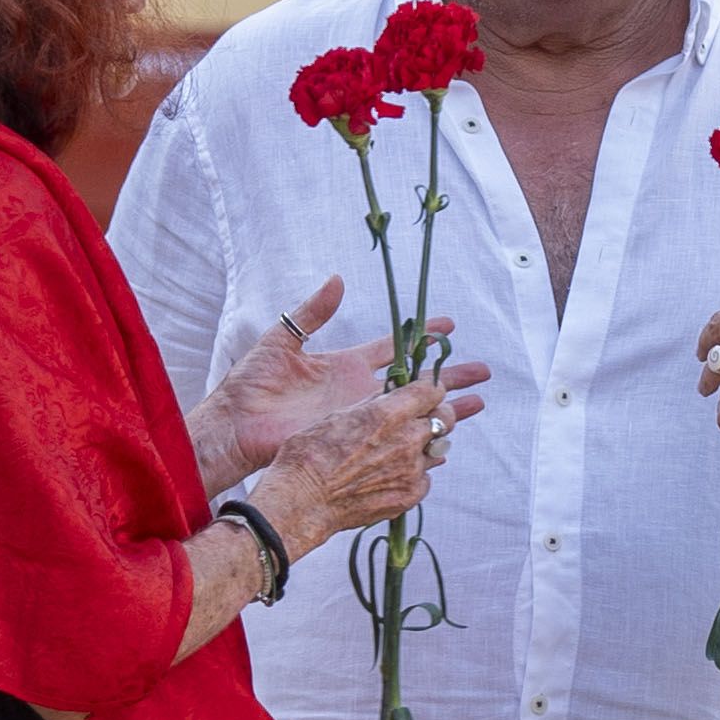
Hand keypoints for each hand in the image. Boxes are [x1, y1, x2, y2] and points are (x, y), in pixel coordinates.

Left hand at [195, 276, 459, 489]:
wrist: (237, 425)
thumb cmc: (251, 385)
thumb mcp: (281, 340)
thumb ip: (312, 312)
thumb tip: (337, 280)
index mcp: (345, 364)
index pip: (393, 348)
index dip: (422, 337)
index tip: (450, 327)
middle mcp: (359, 391)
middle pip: (415, 381)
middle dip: (450, 376)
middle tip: (483, 372)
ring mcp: (359, 417)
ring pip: (413, 412)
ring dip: (446, 409)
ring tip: (479, 405)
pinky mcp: (353, 440)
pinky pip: (394, 439)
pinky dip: (422, 439)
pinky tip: (448, 440)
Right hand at [250, 370, 482, 555]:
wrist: (303, 501)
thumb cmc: (309, 455)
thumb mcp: (337, 416)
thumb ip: (371, 406)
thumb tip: (390, 396)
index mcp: (388, 413)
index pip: (431, 390)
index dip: (430, 389)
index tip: (426, 392)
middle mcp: (407, 439)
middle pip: (446, 418)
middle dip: (438, 414)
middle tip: (422, 418)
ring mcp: (411, 469)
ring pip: (437, 449)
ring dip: (424, 446)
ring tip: (398, 451)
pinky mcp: (410, 495)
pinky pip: (425, 478)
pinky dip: (414, 475)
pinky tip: (392, 475)